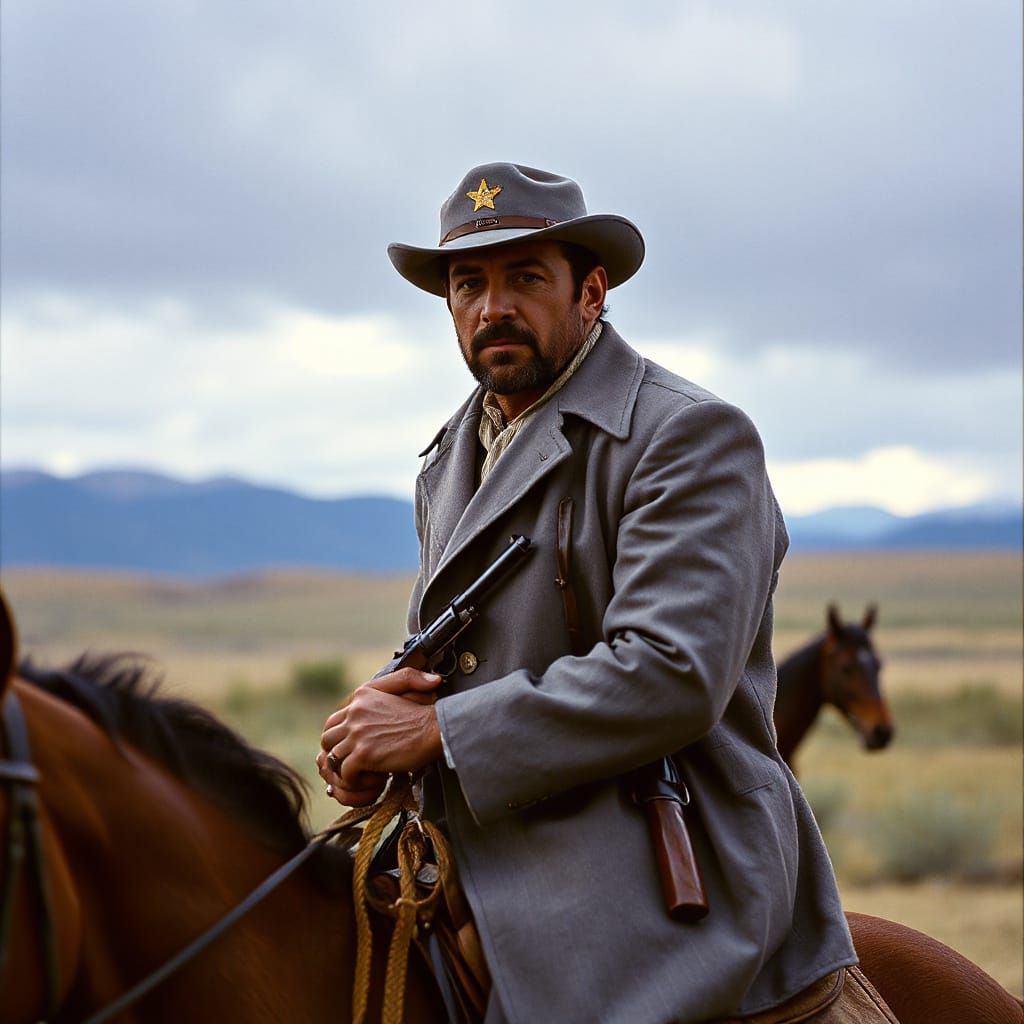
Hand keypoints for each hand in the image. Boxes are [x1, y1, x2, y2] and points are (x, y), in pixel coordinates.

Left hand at [317, 668, 442, 805]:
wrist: (436, 728)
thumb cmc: (425, 711)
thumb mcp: (409, 685)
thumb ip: (401, 679)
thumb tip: (414, 682)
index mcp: (361, 697)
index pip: (334, 721)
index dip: (341, 738)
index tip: (356, 748)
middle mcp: (354, 713)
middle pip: (327, 739)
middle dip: (337, 754)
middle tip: (355, 763)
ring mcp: (357, 734)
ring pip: (333, 758)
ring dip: (347, 769)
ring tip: (365, 773)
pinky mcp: (363, 753)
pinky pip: (346, 773)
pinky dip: (357, 781)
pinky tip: (376, 777)